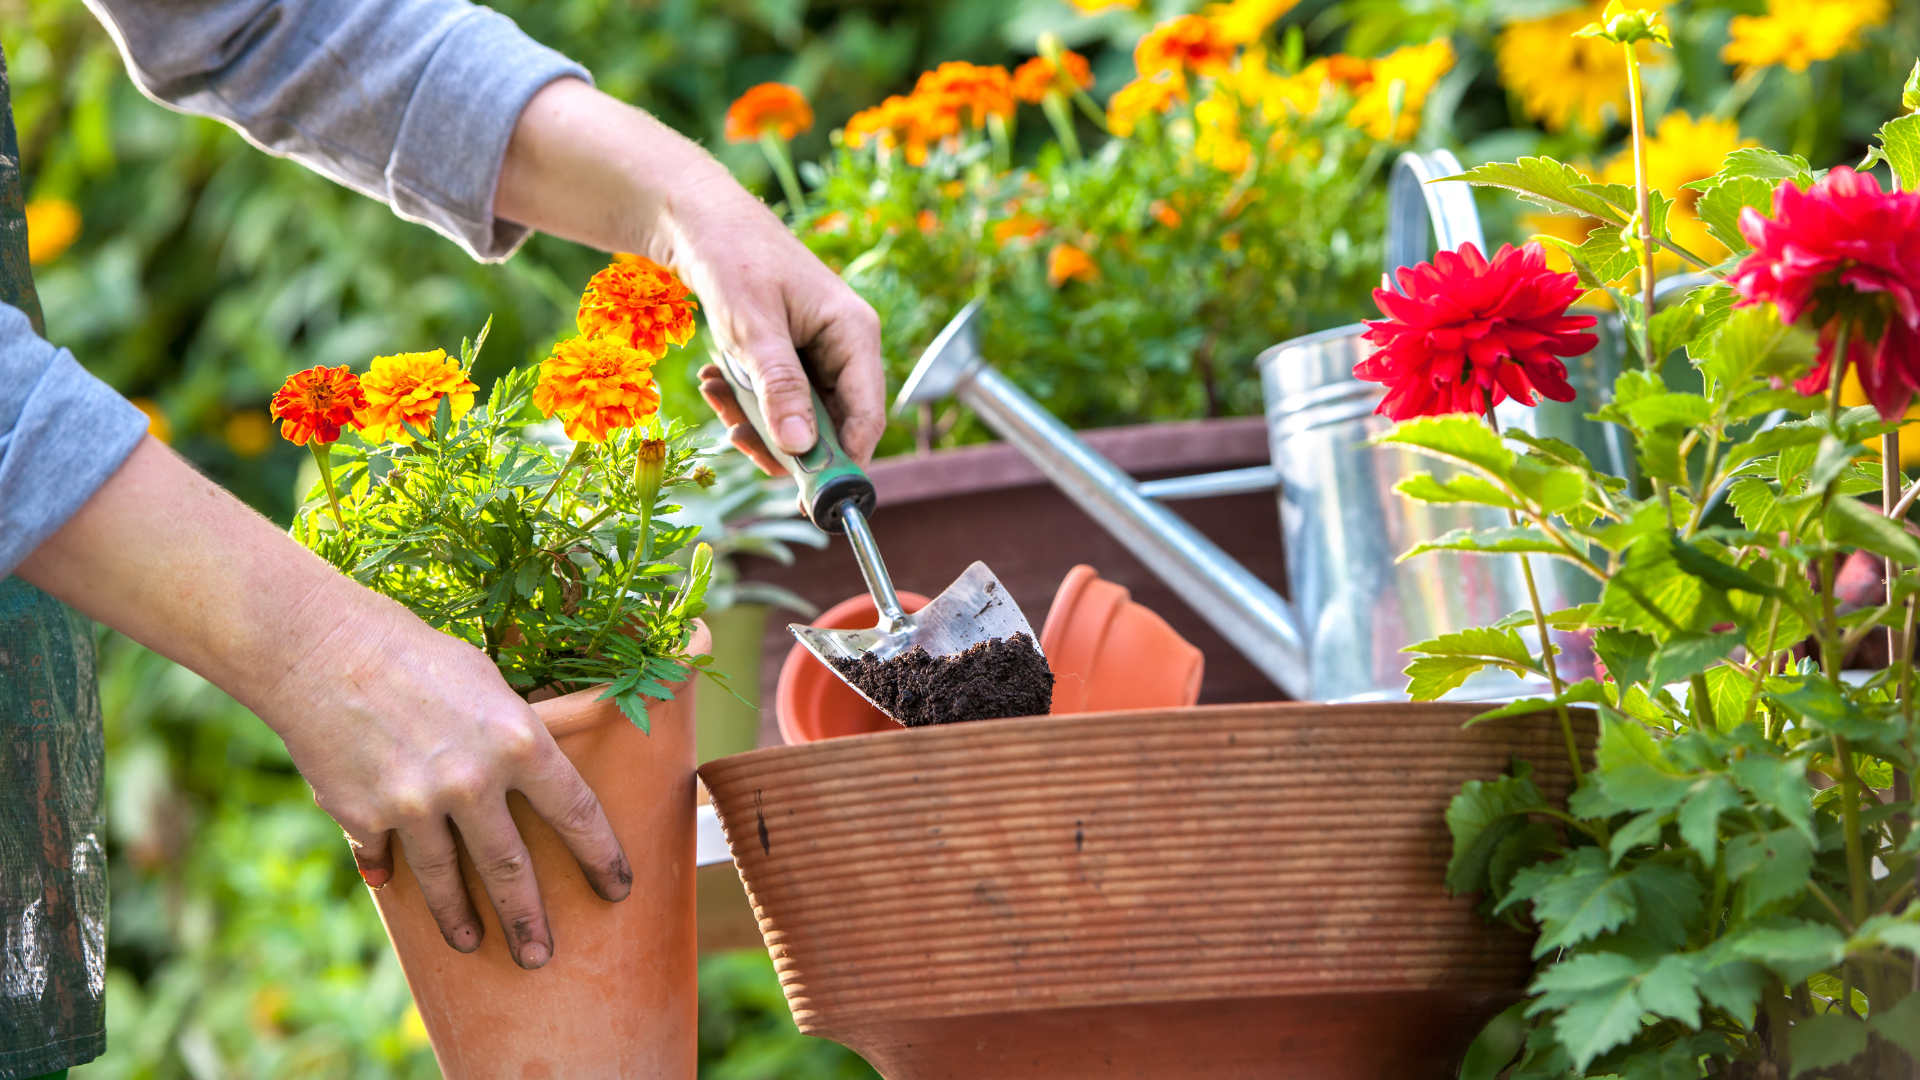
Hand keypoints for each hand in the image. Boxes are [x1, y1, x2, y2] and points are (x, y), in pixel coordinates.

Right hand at [18, 438, 627, 968]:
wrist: (321, 649)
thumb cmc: (415, 654)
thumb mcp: (487, 682)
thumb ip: (512, 734)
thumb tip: (533, 773)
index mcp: (519, 741)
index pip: (576, 813)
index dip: (601, 856)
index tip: (617, 888)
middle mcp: (473, 782)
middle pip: (511, 870)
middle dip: (530, 920)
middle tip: (541, 956)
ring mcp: (416, 806)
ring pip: (446, 881)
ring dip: (461, 920)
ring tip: (473, 942)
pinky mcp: (364, 818)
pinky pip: (384, 858)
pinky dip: (388, 871)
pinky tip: (391, 887)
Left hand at [494, 78, 886, 471]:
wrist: (699, 219)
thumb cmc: (732, 259)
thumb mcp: (753, 330)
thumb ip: (781, 388)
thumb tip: (803, 448)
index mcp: (855, 333)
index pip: (867, 416)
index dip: (841, 461)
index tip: (806, 497)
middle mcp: (847, 347)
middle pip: (832, 424)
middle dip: (783, 439)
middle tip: (736, 438)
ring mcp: (820, 352)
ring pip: (800, 416)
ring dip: (756, 419)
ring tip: (717, 394)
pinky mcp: (794, 355)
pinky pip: (778, 398)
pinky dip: (746, 400)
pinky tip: (717, 380)